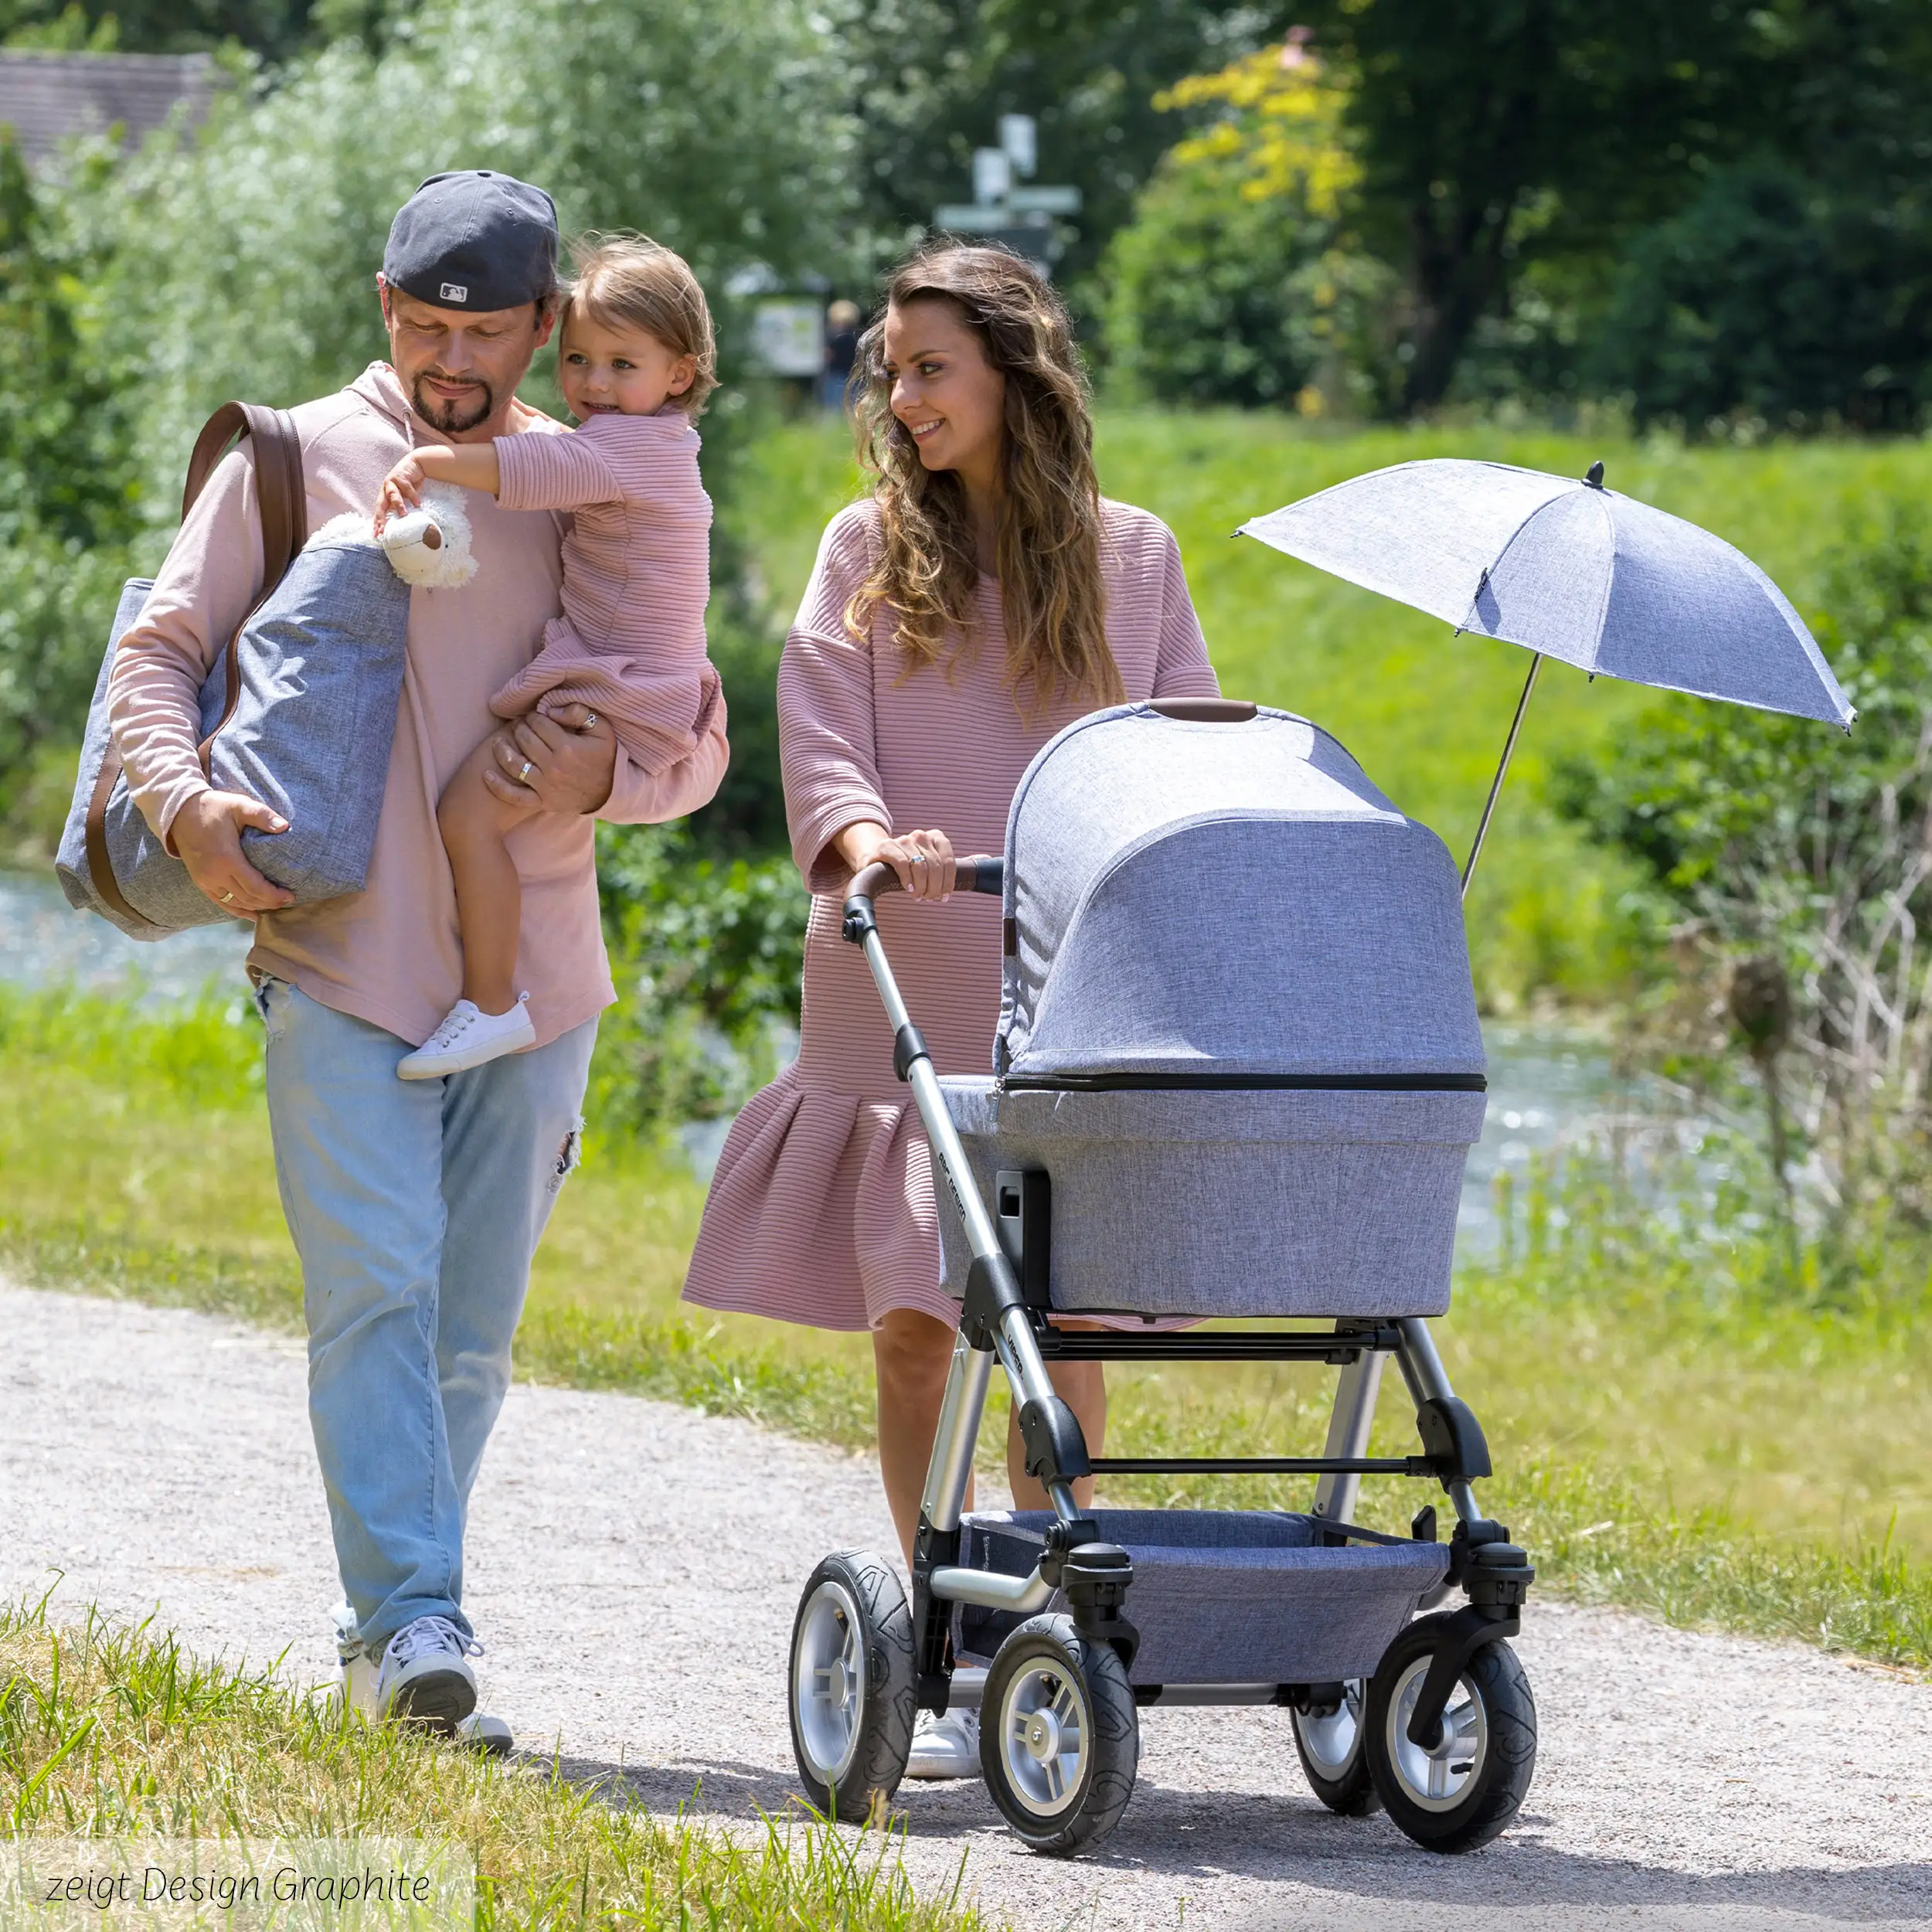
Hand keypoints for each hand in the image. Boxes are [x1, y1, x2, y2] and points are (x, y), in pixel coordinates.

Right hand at [168, 788, 293, 914]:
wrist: (179, 812)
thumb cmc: (213, 807)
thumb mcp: (239, 805)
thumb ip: (262, 815)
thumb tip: (285, 826)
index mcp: (227, 859)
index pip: (256, 887)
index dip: (274, 895)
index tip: (291, 896)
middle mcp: (215, 874)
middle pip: (247, 898)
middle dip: (270, 903)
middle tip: (287, 902)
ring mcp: (205, 880)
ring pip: (235, 903)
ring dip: (255, 907)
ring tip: (274, 906)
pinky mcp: (199, 881)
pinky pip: (220, 902)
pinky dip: (237, 910)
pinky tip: (251, 914)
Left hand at [374, 453, 428, 533]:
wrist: (417, 465)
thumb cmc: (412, 483)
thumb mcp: (406, 497)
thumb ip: (403, 506)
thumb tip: (405, 522)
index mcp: (385, 496)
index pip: (379, 511)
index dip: (377, 523)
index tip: (377, 535)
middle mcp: (386, 489)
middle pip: (381, 505)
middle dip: (381, 518)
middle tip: (382, 530)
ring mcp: (392, 481)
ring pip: (393, 495)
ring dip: (398, 505)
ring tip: (403, 515)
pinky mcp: (400, 475)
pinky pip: (407, 488)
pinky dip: (413, 496)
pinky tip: (418, 504)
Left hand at [481, 706, 617, 814]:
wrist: (609, 793)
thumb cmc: (605, 758)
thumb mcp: (602, 730)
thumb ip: (579, 712)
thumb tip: (551, 710)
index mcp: (567, 747)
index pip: (538, 723)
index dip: (534, 716)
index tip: (536, 717)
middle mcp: (554, 767)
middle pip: (524, 739)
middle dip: (520, 728)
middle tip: (523, 727)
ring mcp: (545, 786)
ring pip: (514, 763)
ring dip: (502, 750)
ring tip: (498, 742)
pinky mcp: (541, 801)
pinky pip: (515, 796)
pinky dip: (498, 787)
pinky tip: (486, 775)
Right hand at [835, 820, 955, 900]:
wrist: (877, 857)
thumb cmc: (907, 865)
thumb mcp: (926, 865)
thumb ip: (939, 874)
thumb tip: (946, 895)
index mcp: (936, 837)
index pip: (948, 861)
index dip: (948, 882)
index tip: (944, 897)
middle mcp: (921, 836)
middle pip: (935, 866)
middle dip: (934, 887)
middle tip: (929, 898)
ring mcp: (904, 840)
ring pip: (921, 867)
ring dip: (921, 886)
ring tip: (918, 896)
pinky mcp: (887, 847)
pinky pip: (903, 864)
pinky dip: (908, 879)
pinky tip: (909, 888)